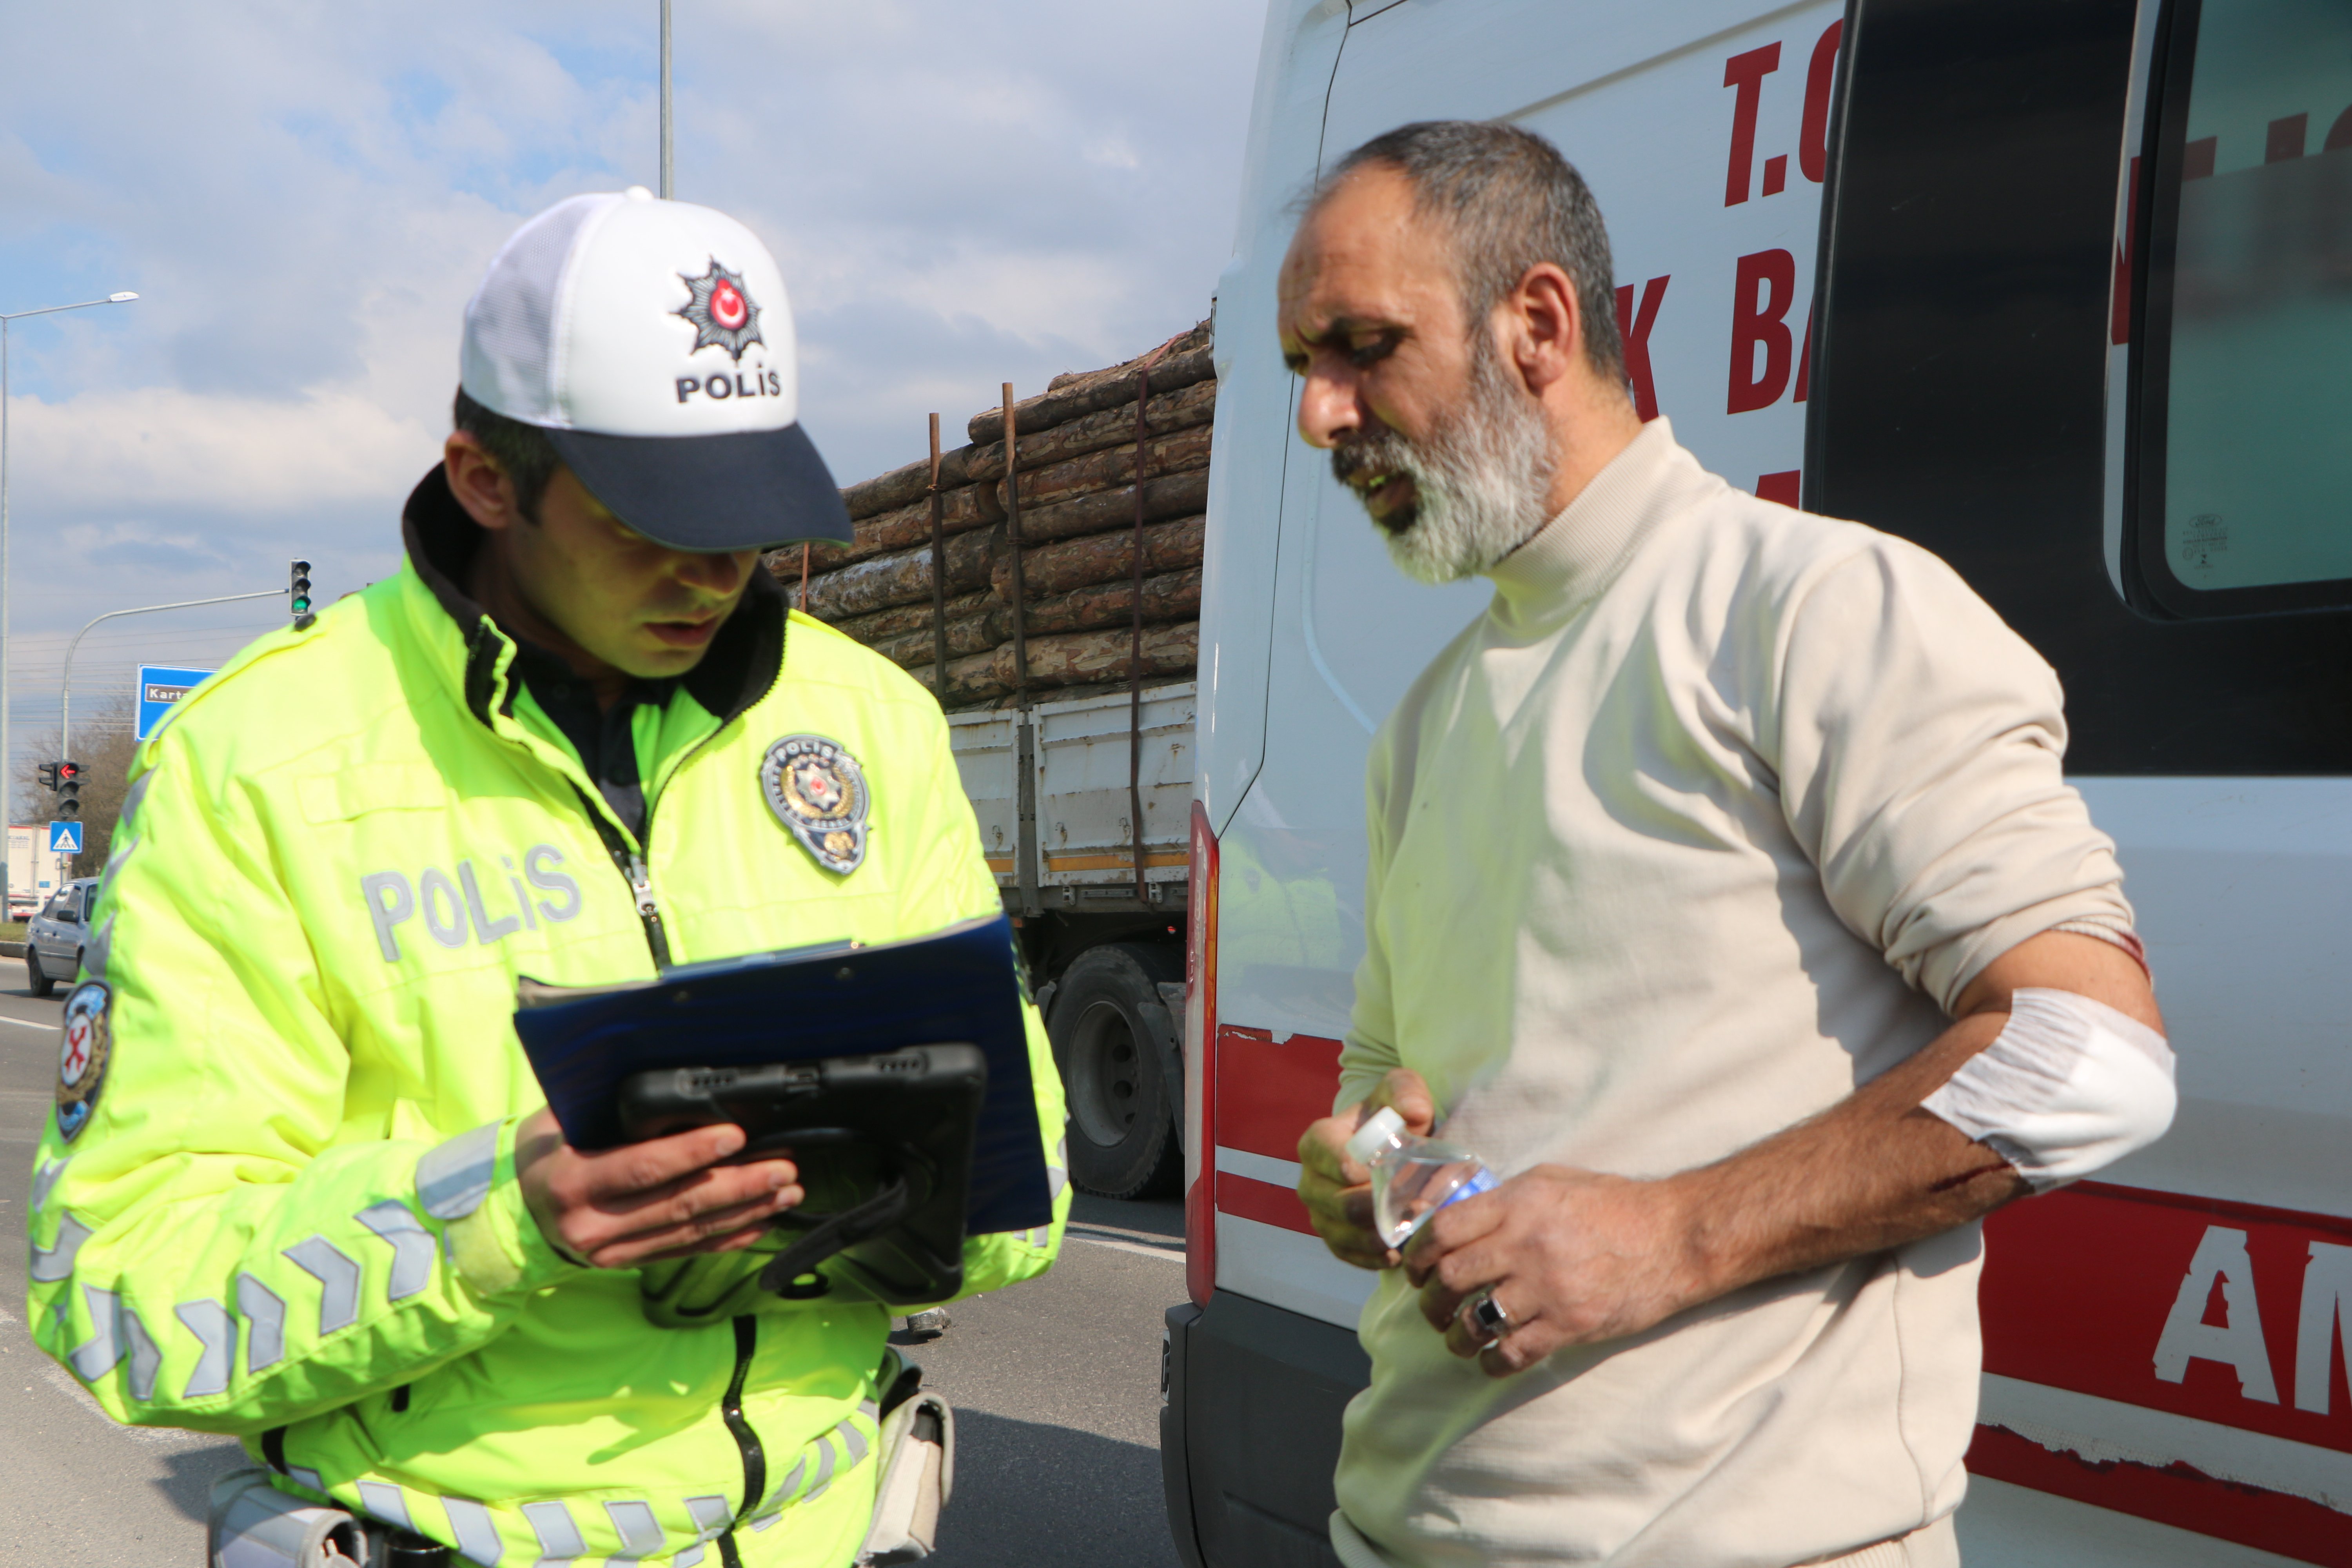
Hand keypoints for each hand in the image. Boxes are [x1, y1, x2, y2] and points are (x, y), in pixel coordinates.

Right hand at [515, 1109, 803, 1268]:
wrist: (515, 1209)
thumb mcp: (559, 1122)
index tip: (736, 1136)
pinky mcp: (629, 1263)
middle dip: (738, 1186)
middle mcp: (594, 1224)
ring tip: (786, 1191)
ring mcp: (613, 1251)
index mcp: (575, 1182)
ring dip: (745, 1212)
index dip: (691, 1153)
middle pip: (678, 1204)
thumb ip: (607, 1107)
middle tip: (783, 1168)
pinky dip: (728, 1238)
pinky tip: (762, 1222)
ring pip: (690, 1231)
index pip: (643, 1168)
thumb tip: (669, 1078)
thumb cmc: (545, 1152)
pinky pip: (686, 1251)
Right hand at [1296, 1069, 1434, 1269]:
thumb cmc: (1389, 1117)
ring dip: (1378, 1238)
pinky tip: (1396, 1253)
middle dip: (1380, 1209)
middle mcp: (1310, 1180)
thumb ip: (1405, 1093)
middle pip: (1340, 1204)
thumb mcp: (1399, 1093)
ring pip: (1342, 1234)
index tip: (1405, 1175)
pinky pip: (1346, 1254)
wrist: (1384, 1144)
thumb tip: (1415, 1113)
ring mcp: (1318, 1211)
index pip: (1338, 1163)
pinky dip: (1371, 1258)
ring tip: (1411, 1233)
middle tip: (1418, 1209)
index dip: (1370, 1173)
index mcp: (1317, 1142)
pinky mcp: (1331, 1236)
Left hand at [1404, 1164, 1703, 1375]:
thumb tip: (1462, 1216)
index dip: (1418, 1254)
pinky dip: (1493, 1362)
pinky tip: (1490, 1361)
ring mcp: (1548, 1287)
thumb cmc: (1614, 1204)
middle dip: (1430, 1299)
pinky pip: (1514, 1353)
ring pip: (1475, 1320)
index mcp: (1518, 1203)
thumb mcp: (1553, 1180)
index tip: (1416, 1269)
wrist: (1675, 1236)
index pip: (1444, 1229)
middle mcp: (1526, 1244)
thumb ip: (1506, 1198)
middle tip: (1432, 1307)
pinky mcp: (1571, 1324)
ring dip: (1456, 1336)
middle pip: (1452, 1278)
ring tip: (1456, 1338)